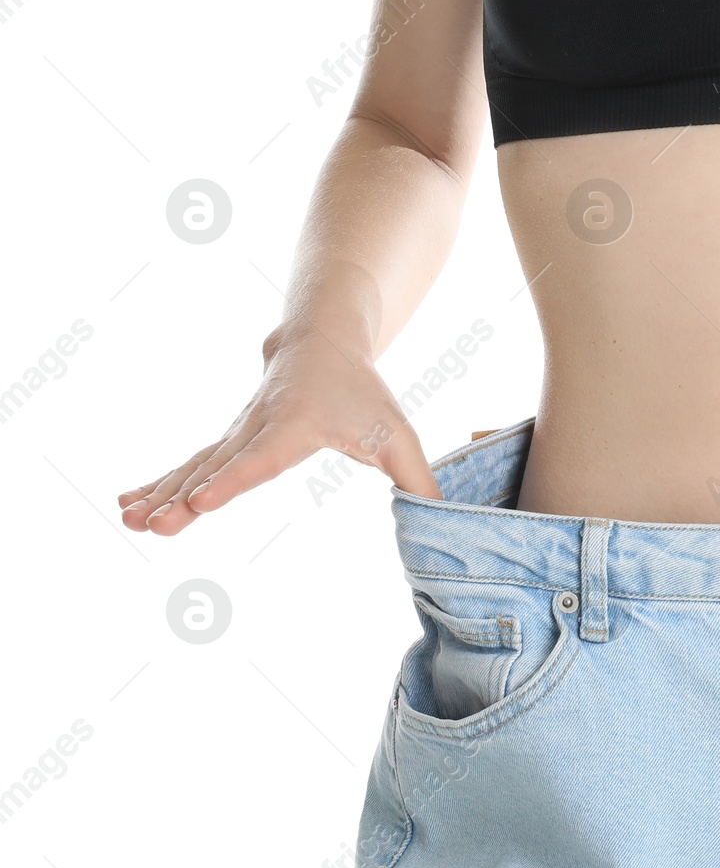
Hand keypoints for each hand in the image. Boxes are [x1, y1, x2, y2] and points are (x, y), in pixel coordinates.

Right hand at [119, 327, 440, 535]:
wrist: (321, 342)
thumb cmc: (362, 393)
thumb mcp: (398, 434)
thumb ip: (419, 480)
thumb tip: (444, 521)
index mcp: (296, 426)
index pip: (263, 458)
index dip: (235, 480)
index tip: (204, 502)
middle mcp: (257, 428)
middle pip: (218, 466)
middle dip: (185, 497)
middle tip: (158, 526)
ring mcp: (236, 433)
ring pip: (195, 466)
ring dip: (161, 493)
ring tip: (130, 521)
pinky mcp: (227, 439)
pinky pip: (189, 464)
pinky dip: (159, 483)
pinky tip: (127, 505)